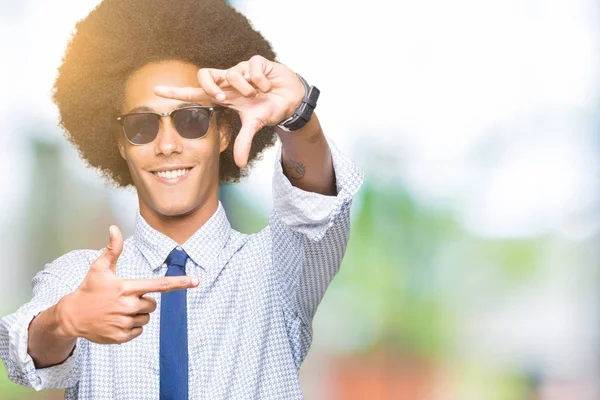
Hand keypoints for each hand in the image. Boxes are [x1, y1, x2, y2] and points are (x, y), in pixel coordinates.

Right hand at [57, 226, 198, 344]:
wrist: (71, 316)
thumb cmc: (88, 289)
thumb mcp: (100, 268)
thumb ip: (112, 248)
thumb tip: (114, 228)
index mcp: (127, 288)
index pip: (159, 286)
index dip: (179, 283)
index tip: (196, 281)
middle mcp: (128, 306)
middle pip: (152, 304)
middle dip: (143, 302)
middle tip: (124, 300)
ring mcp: (124, 322)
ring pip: (146, 318)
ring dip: (137, 315)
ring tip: (118, 311)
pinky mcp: (121, 337)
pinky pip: (139, 331)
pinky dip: (131, 327)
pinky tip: (116, 321)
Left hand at [154, 55, 304, 167]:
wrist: (291, 98)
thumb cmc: (269, 108)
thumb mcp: (256, 125)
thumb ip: (244, 141)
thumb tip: (239, 164)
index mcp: (224, 95)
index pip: (196, 93)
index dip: (177, 92)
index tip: (156, 90)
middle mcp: (228, 81)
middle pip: (205, 76)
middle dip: (209, 86)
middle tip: (222, 97)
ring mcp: (240, 69)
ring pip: (232, 74)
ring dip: (247, 88)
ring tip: (258, 93)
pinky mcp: (254, 61)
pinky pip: (251, 69)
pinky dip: (261, 81)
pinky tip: (267, 85)